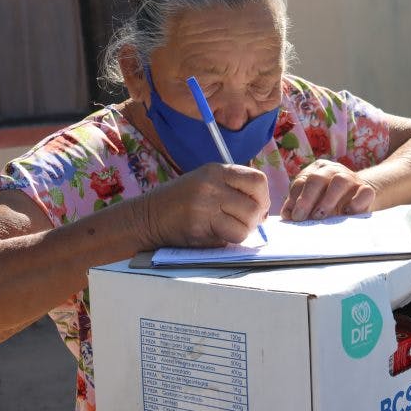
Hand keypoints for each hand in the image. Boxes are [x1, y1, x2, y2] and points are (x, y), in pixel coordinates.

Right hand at [140, 163, 269, 247]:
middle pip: (256, 204)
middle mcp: (212, 184)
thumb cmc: (179, 202)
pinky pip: (232, 236)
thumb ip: (232, 189)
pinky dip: (229, 240)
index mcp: (217, 170)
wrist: (147, 216)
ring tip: (228, 229)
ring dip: (243, 231)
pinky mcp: (200, 224)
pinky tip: (216, 235)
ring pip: (247, 222)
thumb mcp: (206, 183)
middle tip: (244, 224)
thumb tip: (263, 210)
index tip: (257, 208)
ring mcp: (206, 204)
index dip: (263, 197)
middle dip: (255, 219)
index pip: (257, 180)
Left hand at [280, 159, 375, 220]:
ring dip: (328, 200)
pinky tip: (346, 213)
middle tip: (301, 217)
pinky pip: (364, 192)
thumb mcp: (312, 203)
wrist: (358, 198)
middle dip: (307, 199)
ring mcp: (351, 178)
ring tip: (320, 216)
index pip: (301, 181)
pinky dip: (355, 203)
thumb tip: (287, 216)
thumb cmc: (329, 202)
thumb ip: (298, 207)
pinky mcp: (367, 190)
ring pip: (340, 181)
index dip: (295, 198)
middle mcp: (333, 170)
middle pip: (317, 179)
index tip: (293, 216)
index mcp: (316, 170)